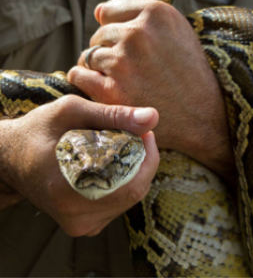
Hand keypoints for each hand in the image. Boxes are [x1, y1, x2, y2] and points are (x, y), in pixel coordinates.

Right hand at [0, 95, 159, 235]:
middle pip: (135, 192)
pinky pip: (119, 204)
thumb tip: (152, 118)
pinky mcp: (85, 226)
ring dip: (135, 171)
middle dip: (143, 161)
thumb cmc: (37, 130)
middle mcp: (74, 216)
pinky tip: (112, 166)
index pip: (131, 184)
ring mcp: (80, 225)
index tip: (145, 132)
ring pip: (130, 199)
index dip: (147, 157)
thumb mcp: (70, 111)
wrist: (10, 158)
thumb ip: (112, 114)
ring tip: (124, 147)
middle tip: (139, 136)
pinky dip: (124, 183)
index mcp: (66, 191)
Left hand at [68, 0, 234, 182]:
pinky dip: (86, 83)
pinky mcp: (110, 90)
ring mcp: (123, 62)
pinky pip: (79, 75)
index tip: (131, 48)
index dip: (118, 30)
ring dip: (100, 69)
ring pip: (89, 55)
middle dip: (110, 51)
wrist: (203, 119)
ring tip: (124, 83)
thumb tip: (98, 13)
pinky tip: (105, 91)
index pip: (111, 10)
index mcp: (157, 14)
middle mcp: (138, 33)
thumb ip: (144, 18)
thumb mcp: (179, 34)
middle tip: (133, 72)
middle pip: (100, 34)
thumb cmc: (191, 76)